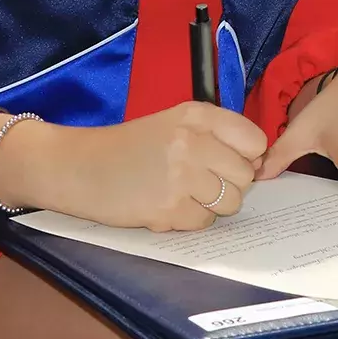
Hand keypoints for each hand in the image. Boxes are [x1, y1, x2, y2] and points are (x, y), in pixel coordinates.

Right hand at [25, 102, 266, 232]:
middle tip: (199, 182)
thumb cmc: (129, 146)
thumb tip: (260, 164)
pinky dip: (188, 220)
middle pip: (245, 177)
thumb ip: (218, 136)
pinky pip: (203, 223)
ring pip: (230, 203)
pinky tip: (165, 206)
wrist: (77, 166)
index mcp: (197, 116)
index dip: (247, 157)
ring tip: (182, 194)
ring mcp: (180, 177)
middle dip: (228, 185)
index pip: (255, 142)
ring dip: (210, 205)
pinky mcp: (167, 209)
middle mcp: (192, 141)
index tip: (229, 162)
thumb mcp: (174, 123)